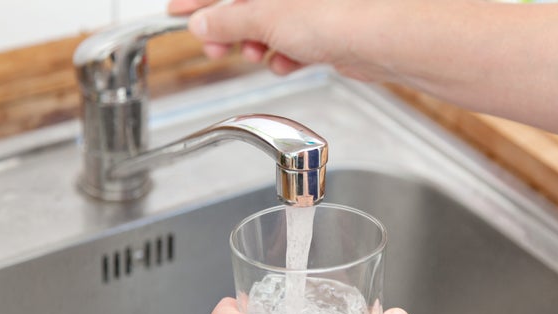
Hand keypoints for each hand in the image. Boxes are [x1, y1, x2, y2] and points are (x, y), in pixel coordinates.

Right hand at [167, 0, 398, 79]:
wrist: (380, 41)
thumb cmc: (334, 13)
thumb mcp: (264, 16)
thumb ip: (227, 21)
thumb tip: (202, 25)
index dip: (197, 0)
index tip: (177, 14)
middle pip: (246, 5)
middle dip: (229, 29)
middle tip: (215, 47)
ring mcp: (310, 8)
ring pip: (269, 26)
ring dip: (257, 45)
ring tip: (257, 55)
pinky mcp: (324, 31)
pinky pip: (293, 43)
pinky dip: (284, 54)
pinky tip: (285, 63)